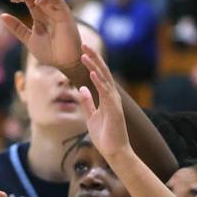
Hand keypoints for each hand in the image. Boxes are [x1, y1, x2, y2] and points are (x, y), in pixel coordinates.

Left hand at [1, 0, 82, 73]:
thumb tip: (1, 15)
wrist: (63, 63)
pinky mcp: (65, 13)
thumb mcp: (27, 38)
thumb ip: (16, 27)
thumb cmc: (49, 52)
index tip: (12, 0)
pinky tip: (36, 3)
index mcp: (38, 11)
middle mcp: (47, 7)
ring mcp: (57, 9)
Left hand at [77, 44, 129, 161]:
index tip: (82, 51)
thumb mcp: (91, 116)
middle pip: (103, 72)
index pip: (99, 75)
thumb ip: (87, 102)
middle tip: (84, 44)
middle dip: (94, 58)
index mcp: (106, 97)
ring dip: (95, 66)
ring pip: (105, 79)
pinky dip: (99, 82)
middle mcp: (112, 97)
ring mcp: (114, 102)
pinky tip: (92, 73)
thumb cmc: (104, 136)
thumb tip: (81, 88)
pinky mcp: (114, 110)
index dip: (92, 62)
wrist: (114, 152)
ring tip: (85, 54)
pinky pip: (106, 93)